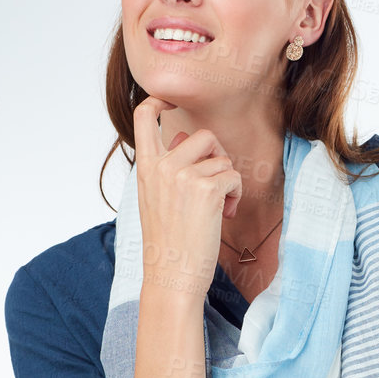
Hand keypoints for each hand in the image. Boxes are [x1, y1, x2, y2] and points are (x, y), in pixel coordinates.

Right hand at [133, 96, 242, 297]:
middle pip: (202, 134)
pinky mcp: (206, 189)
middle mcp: (162, 166)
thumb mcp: (157, 198)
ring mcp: (183, 175)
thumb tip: (184, 133)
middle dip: (218, 156)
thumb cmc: (168, 243)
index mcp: (145, 167)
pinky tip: (223, 215)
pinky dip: (235, 195)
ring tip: (218, 207)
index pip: (144, 116)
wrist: (171, 277)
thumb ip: (168, 165)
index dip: (159, 100)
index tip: (169, 103)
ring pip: (222, 158)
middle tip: (216, 183)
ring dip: (228, 181)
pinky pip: (233, 176)